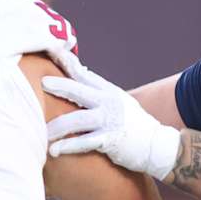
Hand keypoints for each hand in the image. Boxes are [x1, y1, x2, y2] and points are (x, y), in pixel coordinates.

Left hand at [44, 61, 181, 180]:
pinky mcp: (110, 140)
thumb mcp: (120, 103)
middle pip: (78, 90)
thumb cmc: (136, 127)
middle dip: (59, 85)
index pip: (84, 73)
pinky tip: (54, 150)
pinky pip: (84, 142)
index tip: (52, 49)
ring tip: (41, 133)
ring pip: (76, 119)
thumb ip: (101, 94)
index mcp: (109, 91)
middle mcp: (108, 102)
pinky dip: (68, 146)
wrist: (158, 146)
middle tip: (42, 83)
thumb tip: (81, 80)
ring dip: (56, 127)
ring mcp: (109, 121)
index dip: (67, 61)